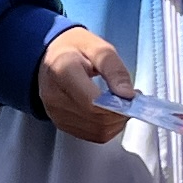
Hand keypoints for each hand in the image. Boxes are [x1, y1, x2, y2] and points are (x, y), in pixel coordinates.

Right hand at [36, 28, 130, 144]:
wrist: (50, 56)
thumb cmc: (75, 48)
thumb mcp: (98, 47)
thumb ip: (115, 70)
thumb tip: (127, 95)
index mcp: (62, 70)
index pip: (92, 102)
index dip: (117, 105)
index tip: (132, 96)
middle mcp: (54, 95)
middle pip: (96, 119)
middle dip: (120, 113)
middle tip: (130, 99)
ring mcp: (55, 112)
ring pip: (97, 131)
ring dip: (116, 122)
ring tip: (120, 104)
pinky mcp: (61, 123)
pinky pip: (91, 135)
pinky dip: (107, 127)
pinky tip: (109, 112)